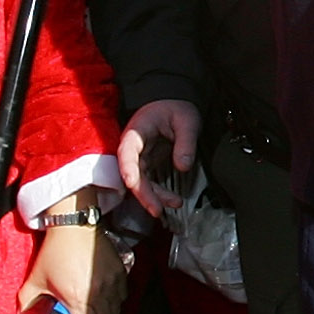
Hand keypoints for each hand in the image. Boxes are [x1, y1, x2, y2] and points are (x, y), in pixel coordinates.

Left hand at [23, 217, 125, 313]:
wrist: (73, 225)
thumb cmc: (57, 249)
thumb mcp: (36, 278)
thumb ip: (27, 299)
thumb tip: (23, 313)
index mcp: (78, 297)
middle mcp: (98, 292)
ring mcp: (111, 281)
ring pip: (117, 309)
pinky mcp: (119, 271)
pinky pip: (124, 294)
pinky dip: (118, 301)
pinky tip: (109, 300)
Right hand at [118, 97, 200, 218]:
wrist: (173, 104)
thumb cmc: (175, 108)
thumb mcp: (186, 120)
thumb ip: (185, 142)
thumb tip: (183, 166)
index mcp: (136, 132)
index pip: (127, 151)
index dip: (128, 168)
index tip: (131, 182)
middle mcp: (132, 147)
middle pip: (131, 173)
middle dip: (143, 193)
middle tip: (156, 209)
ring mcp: (138, 158)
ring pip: (140, 182)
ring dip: (153, 197)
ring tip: (173, 204)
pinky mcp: (146, 165)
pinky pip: (149, 183)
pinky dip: (159, 194)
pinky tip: (173, 201)